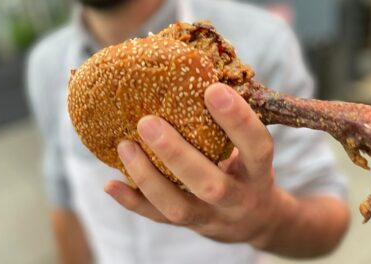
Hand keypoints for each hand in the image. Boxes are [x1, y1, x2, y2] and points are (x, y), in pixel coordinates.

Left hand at [105, 82, 284, 244]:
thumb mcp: (253, 150)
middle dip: (178, 154)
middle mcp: (238, 199)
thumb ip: (234, 124)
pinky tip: (111, 185)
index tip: (212, 90)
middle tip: (148, 122)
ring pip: (179, 207)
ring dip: (148, 177)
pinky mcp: (189, 225)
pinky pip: (158, 218)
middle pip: (211, 185)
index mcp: (259, 174)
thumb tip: (198, 73)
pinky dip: (133, 202)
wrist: (255, 221)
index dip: (238, 121)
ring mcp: (212, 218)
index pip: (257, 148)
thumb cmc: (249, 171)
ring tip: (125, 145)